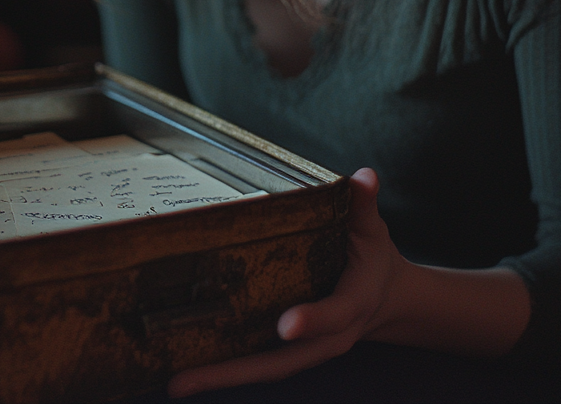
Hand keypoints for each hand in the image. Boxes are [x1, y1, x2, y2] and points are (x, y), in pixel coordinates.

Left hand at [168, 168, 404, 397]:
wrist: (384, 298)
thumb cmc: (372, 258)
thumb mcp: (372, 230)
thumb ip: (364, 205)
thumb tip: (364, 177)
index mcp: (352, 305)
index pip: (334, 315)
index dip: (312, 320)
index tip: (286, 324)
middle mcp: (328, 338)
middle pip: (282, 362)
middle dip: (236, 372)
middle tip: (185, 379)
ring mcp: (306, 349)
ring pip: (265, 369)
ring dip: (222, 377)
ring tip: (176, 382)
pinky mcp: (289, 350)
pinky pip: (257, 364)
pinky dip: (227, 370)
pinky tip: (189, 369)